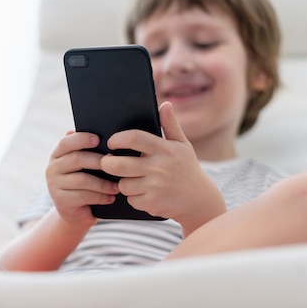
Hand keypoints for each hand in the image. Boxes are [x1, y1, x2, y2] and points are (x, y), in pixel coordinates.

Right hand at [45, 131, 119, 227]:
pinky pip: (83, 196)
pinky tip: (111, 198)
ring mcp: (54, 185)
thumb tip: (106, 137)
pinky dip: (100, 197)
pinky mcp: (61, 201)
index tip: (98, 139)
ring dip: (103, 183)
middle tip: (116, 164)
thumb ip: (88, 152)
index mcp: (57, 154)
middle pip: (76, 159)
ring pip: (82, 180)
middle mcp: (52, 168)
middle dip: (98, 161)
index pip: (66, 142)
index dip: (81, 139)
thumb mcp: (84, 167)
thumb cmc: (85, 183)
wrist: (76, 212)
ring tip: (118, 186)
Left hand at [101, 102, 225, 232]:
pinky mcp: (152, 203)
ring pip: (123, 184)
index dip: (118, 139)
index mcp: (164, 149)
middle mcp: (159, 167)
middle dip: (107, 163)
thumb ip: (170, 125)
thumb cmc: (188, 169)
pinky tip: (142, 193)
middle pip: (119, 164)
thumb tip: (165, 104)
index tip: (111, 142)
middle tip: (107, 162)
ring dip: (123, 182)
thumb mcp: (183, 145)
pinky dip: (133, 197)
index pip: (134, 138)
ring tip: (131, 178)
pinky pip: (131, 199)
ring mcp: (155, 187)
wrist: (200, 200)